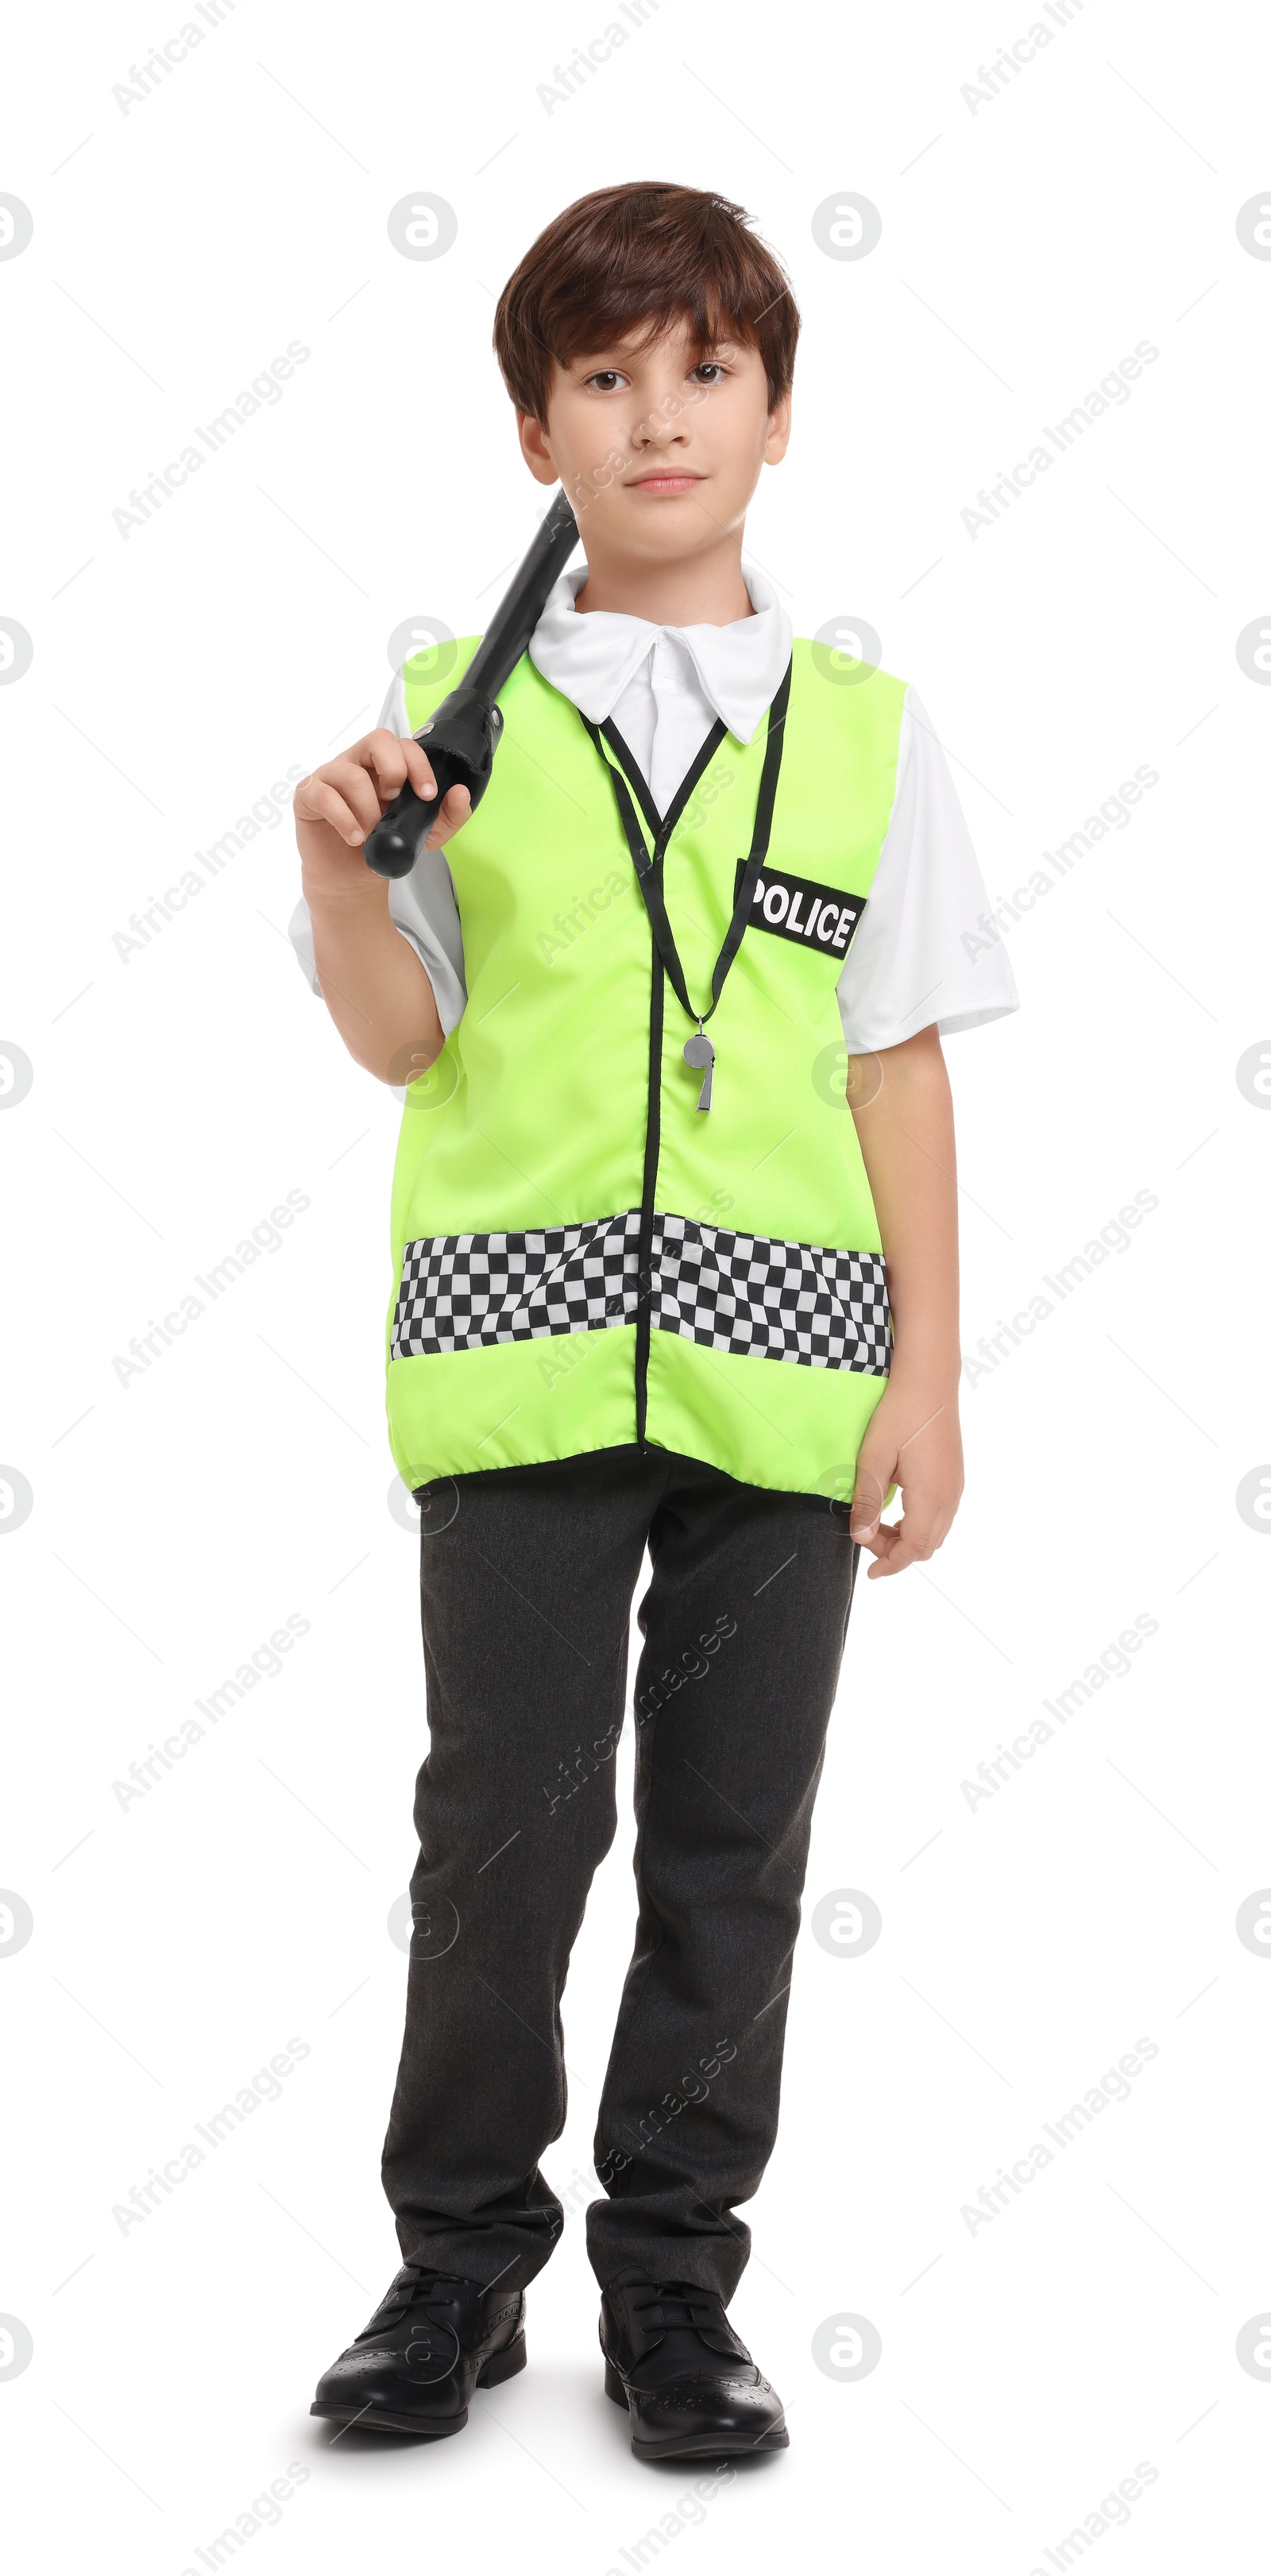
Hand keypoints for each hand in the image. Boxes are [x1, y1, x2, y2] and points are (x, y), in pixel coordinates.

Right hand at [293, 728, 471, 902]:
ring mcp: (330, 777)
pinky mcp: (308, 796)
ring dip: (368, 808)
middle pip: (376, 740)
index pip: (402, 745)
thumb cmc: (381, 847)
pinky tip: (354, 837)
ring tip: (371, 832)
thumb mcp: (424, 835)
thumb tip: (459, 792)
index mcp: (383, 766)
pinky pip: (322, 794)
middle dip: (393, 770)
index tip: (427, 794)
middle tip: (394, 802)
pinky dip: (343, 818)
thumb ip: (447, 816)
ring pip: (350, 773)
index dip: (417, 764)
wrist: (351, 879)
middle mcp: (356, 764)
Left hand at [848, 1382, 963, 1577]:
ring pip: (936, 1532)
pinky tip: (898, 1510)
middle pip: (927, 1546)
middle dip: (897, 1552)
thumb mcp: (873, 1458)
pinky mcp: (955, 1476)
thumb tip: (860, 1538)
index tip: (870, 1573)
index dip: (892, 1564)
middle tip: (867, 1538)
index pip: (914, 1548)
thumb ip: (867, 1501)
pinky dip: (920, 1525)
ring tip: (879, 1526)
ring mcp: (956, 1486)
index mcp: (930, 1495)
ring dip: (909, 1538)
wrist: (929, 1382)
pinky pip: (942, 1516)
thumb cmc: (899, 1415)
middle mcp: (950, 1496)